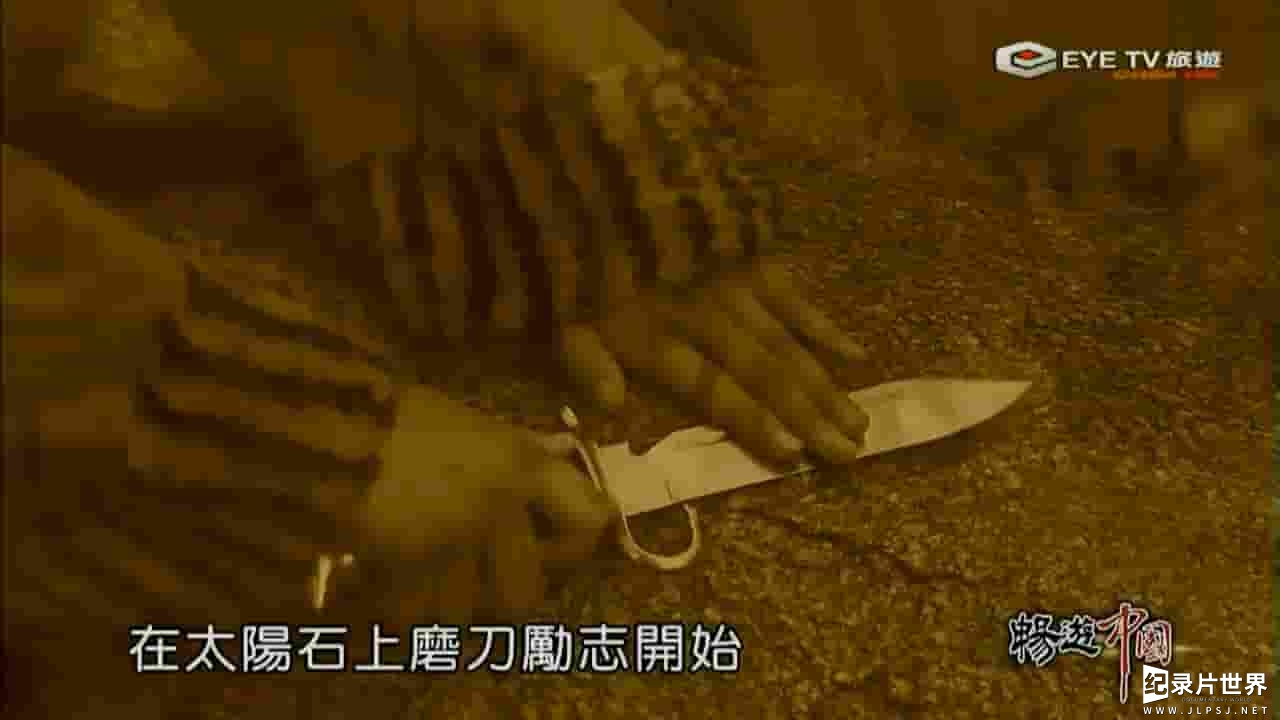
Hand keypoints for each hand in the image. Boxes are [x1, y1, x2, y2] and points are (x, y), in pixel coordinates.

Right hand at [341, 385, 614, 625]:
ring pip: (461, 614)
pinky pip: (411, 616)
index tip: (550, 539)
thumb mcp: (467, 419)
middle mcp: (497, 510)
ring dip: (441, 601)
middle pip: (524, 597)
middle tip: (478, 573)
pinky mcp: (401, 568)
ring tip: (420, 570)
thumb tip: (553, 458)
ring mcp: (450, 545)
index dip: (575, 542)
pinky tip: (385, 575)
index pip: (590, 522)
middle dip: (500, 594)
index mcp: (522, 465)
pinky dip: (397, 605)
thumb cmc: (394, 412)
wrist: (320, 420)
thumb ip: (516, 448)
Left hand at [559, 259, 869, 465]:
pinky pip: (793, 292)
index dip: (751, 420)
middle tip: (851, 451)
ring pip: (787, 340)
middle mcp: (705, 313)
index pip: (711, 387)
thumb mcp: (561, 308)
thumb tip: (610, 408)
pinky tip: (856, 354)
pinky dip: (823, 325)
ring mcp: (733, 280)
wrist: (598, 164)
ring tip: (860, 420)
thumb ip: (584, 359)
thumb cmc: (575, 248)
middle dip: (808, 414)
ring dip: (824, 383)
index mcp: (655, 333)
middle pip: (764, 370)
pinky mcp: (749, 249)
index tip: (793, 453)